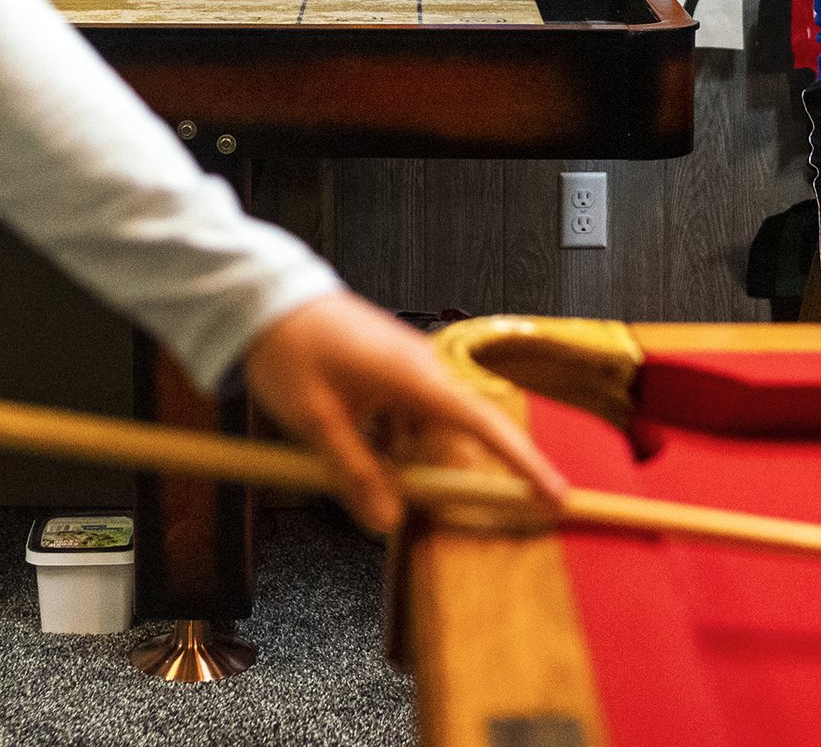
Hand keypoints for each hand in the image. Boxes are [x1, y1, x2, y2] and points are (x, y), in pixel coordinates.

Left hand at [240, 291, 567, 532]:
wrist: (265, 298)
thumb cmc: (292, 347)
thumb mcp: (318, 422)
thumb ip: (356, 474)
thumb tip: (388, 520)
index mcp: (417, 378)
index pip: (487, 427)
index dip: (525, 464)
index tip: (555, 495)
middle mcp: (423, 372)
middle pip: (455, 440)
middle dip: (435, 477)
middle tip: (400, 503)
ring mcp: (407, 371)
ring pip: (423, 435)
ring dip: (399, 461)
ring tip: (346, 458)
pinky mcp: (390, 372)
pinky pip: (403, 421)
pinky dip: (384, 443)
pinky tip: (348, 445)